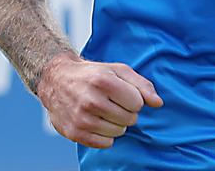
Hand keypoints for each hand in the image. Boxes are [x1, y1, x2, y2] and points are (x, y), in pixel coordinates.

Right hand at [36, 53, 163, 148]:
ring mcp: (81, 118)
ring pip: (118, 132)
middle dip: (125, 112)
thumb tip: (158, 103)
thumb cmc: (91, 75)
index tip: (122, 94)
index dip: (133, 99)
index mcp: (102, 81)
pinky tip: (96, 121)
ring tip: (103, 111)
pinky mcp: (74, 132)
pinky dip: (104, 135)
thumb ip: (141, 85)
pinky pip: (105, 144)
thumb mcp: (117, 70)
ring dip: (115, 124)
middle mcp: (91, 100)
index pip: (137, 103)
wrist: (56, 80)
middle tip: (112, 103)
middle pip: (129, 119)